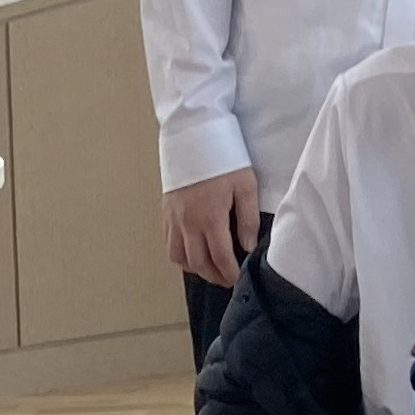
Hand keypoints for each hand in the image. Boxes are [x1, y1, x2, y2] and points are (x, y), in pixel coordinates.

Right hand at [163, 168, 261, 288]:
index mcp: (210, 217)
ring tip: (209, 269)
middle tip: (226, 279)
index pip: (220, 257)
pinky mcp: (166, 213)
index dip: (230, 273)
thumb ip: (248, 219)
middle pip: (199, 263)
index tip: (238, 279)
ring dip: (195, 269)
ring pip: (179, 258)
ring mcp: (174, 219)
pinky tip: (192, 253)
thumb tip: (248, 246)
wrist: (192, 135)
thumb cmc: (222, 157)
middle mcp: (188, 223)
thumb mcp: (245, 184)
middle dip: (214, 276)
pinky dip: (180, 256)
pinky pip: (169, 244)